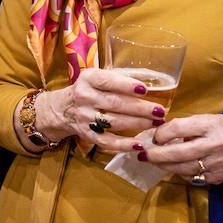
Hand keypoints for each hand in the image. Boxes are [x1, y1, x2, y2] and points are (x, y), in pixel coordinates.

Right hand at [35, 68, 164, 152]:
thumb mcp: (96, 77)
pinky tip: (139, 145)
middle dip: (140, 108)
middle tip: (160, 111)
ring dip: (138, 123)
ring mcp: (85, 117)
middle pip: (115, 103)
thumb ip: (117, 79)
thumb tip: (150, 85)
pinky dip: (124, 144)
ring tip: (156, 123)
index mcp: (88, 79)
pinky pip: (107, 141)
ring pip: (114, 122)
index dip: (126, 86)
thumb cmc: (89, 90)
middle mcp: (84, 97)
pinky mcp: (87, 134)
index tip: (145, 90)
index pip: (107, 81)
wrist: (63, 108)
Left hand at [135, 113, 222, 184]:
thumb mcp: (204, 119)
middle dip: (156, 155)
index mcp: (210, 126)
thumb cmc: (221, 128)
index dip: (161, 134)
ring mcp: (217, 164)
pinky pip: (194, 178)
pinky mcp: (219, 177)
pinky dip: (182, 173)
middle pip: (178, 153)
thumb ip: (183, 126)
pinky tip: (176, 167)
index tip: (154, 137)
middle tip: (143, 155)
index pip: (178, 128)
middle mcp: (215, 146)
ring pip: (183, 169)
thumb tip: (158, 136)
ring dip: (165, 166)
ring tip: (154, 162)